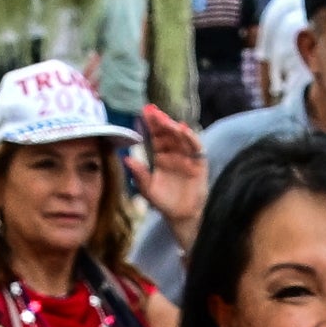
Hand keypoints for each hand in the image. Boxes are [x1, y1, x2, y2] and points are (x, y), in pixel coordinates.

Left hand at [132, 104, 209, 237]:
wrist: (181, 216)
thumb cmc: (164, 202)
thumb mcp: (148, 189)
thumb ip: (139, 174)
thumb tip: (126, 159)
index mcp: (160, 156)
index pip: (155, 136)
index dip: (150, 124)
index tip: (143, 111)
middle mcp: (174, 153)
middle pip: (168, 133)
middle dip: (161, 121)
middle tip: (153, 111)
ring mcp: (187, 157)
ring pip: (180, 137)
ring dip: (173, 127)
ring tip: (165, 120)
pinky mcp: (199, 163)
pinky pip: (196, 148)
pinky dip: (190, 138)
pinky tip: (183, 129)